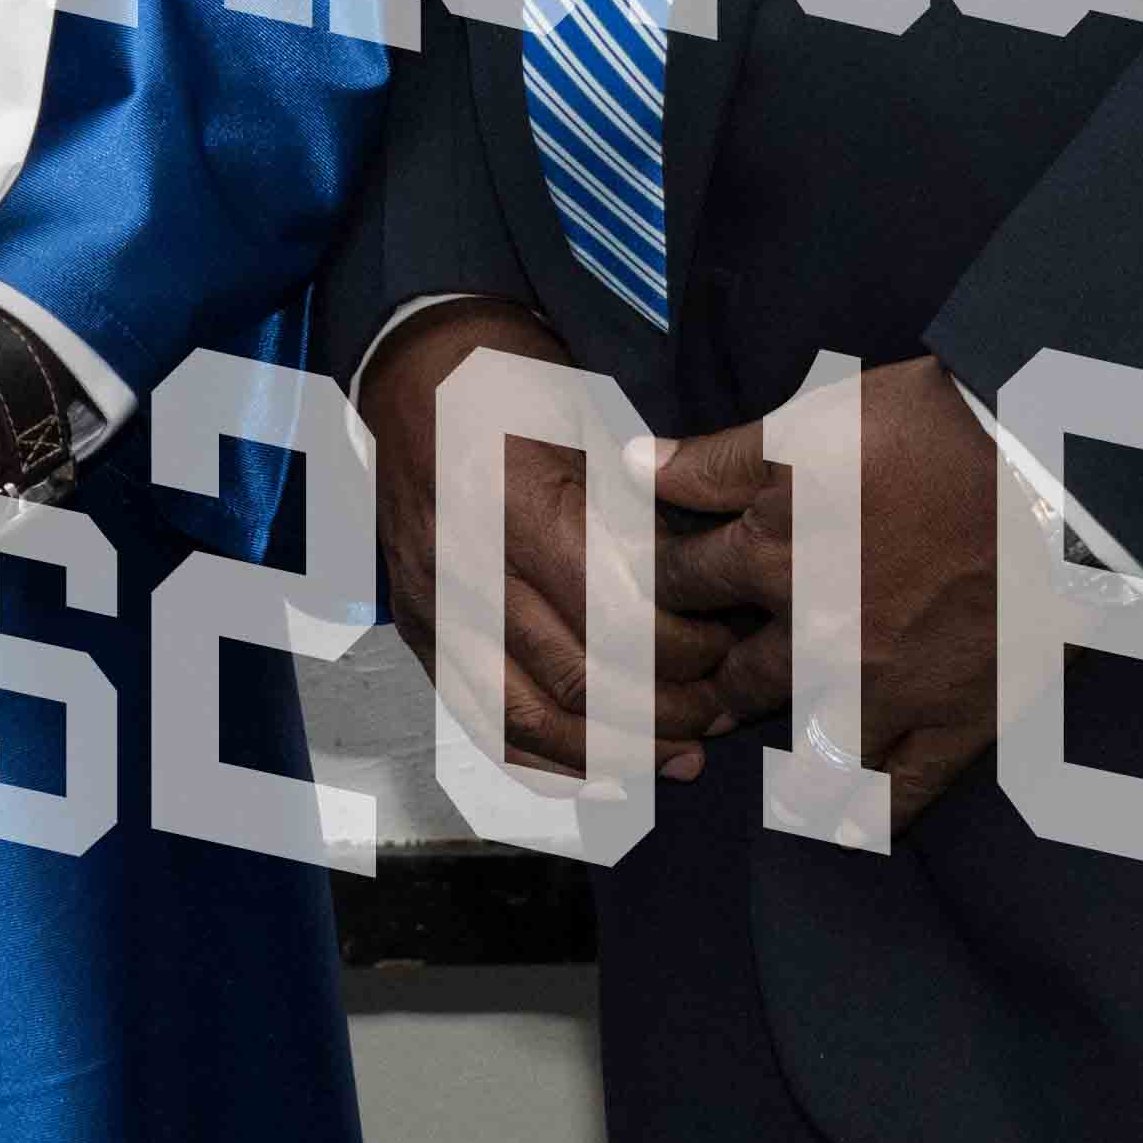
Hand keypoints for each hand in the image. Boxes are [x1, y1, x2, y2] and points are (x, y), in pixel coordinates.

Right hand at [354, 301, 735, 784]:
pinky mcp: (420, 628)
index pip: (612, 616)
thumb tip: (713, 591)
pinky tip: (606, 770)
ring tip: (677, 751)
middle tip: (721, 705)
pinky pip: (481, 720)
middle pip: (577, 679)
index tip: (730, 645)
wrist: (411, 371)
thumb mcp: (591, 423)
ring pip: (529, 718)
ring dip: (614, 750)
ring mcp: (433, 604)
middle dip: (664, 708)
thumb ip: (644, 512)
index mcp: (512, 502)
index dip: (683, 649)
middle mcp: (463, 564)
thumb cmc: (514, 386)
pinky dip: (547, 761)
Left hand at [656, 355, 1005, 827]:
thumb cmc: (925, 429)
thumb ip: (714, 460)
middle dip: (708, 692)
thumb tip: (631, 465)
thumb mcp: (804, 425)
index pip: (680, 588)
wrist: (1048, 463)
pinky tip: (851, 834)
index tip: (657, 603)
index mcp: (769, 557)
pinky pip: (905, 787)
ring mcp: (887, 687)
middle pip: (737, 680)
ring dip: (783, 777)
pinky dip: (873, 816)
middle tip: (694, 708)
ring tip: (769, 794)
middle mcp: (815, 637)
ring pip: (812, 757)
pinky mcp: (959, 715)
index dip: (660, 591)